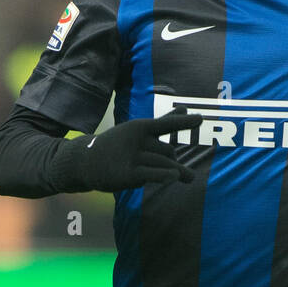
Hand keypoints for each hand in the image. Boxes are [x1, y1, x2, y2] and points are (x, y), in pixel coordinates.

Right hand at [54, 111, 202, 192]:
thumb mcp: (140, 130)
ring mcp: (132, 156)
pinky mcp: (127, 174)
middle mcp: (137, 139)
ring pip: (163, 164)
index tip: (200, 119)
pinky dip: (163, 175)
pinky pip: (151, 174)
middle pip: (168, 151)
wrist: (86, 161)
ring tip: (190, 178)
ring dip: (178, 171)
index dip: (183, 122)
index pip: (166, 124)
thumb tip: (185, 108)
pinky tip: (174, 177)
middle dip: (174, 160)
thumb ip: (165, 121)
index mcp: (140, 127)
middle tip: (178, 168)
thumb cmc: (118, 145)